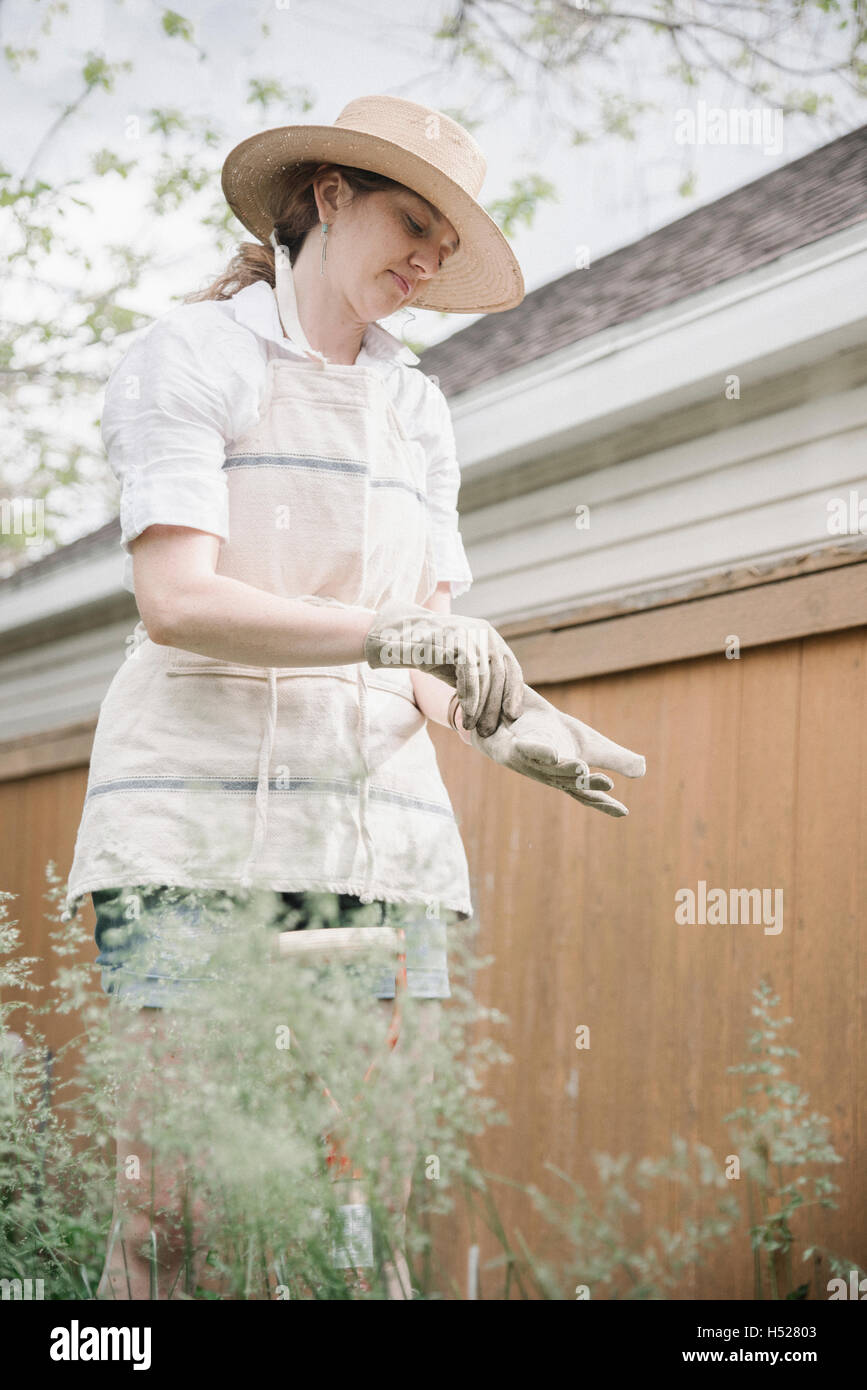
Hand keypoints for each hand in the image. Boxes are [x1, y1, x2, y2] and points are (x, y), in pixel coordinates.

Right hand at [364, 598, 523, 738]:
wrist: (396, 639)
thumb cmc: (431, 656)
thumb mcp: (461, 668)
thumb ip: (481, 681)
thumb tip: (500, 712)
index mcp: (490, 636)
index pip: (510, 667)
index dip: (513, 693)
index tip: (513, 716)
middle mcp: (484, 632)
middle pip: (500, 674)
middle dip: (495, 706)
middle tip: (490, 730)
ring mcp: (470, 634)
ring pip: (486, 676)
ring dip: (482, 707)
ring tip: (475, 728)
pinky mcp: (455, 640)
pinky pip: (469, 673)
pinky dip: (470, 697)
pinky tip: (467, 714)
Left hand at [469, 683, 645, 816]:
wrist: (513, 718)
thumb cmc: (552, 737)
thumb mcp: (587, 745)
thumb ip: (614, 758)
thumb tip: (643, 769)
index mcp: (568, 776)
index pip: (587, 793)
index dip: (603, 802)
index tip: (624, 812)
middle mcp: (549, 774)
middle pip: (571, 781)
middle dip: (588, 782)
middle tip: (609, 782)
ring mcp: (529, 763)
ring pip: (550, 767)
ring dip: (566, 769)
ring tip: (582, 768)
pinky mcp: (513, 748)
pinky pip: (527, 749)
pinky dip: (539, 752)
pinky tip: (553, 753)